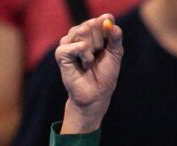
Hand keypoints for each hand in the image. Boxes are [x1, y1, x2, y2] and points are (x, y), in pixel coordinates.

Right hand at [57, 15, 122, 133]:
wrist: (96, 95)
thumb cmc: (105, 75)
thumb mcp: (115, 53)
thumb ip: (115, 36)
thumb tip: (110, 20)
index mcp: (91, 32)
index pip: (101, 20)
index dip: (107, 33)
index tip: (107, 47)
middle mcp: (78, 34)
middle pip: (92, 24)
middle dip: (100, 43)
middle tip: (97, 57)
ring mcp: (68, 42)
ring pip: (83, 32)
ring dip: (92, 50)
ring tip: (90, 62)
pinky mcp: (61, 52)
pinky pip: (78, 45)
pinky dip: (85, 56)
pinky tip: (84, 65)